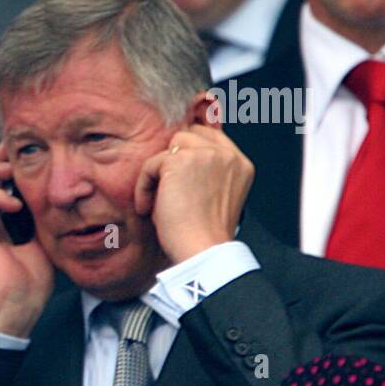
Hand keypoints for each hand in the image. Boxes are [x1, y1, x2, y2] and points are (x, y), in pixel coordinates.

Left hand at [133, 123, 253, 264]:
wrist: (203, 249)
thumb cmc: (204, 234)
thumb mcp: (215, 197)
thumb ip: (207, 174)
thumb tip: (176, 160)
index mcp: (240, 164)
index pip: (212, 136)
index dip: (189, 149)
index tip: (173, 169)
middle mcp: (227, 156)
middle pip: (189, 136)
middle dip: (174, 159)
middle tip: (165, 188)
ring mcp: (206, 155)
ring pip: (171, 147)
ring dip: (159, 172)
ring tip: (156, 201)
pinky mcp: (181, 161)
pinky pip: (152, 164)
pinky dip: (144, 186)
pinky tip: (148, 208)